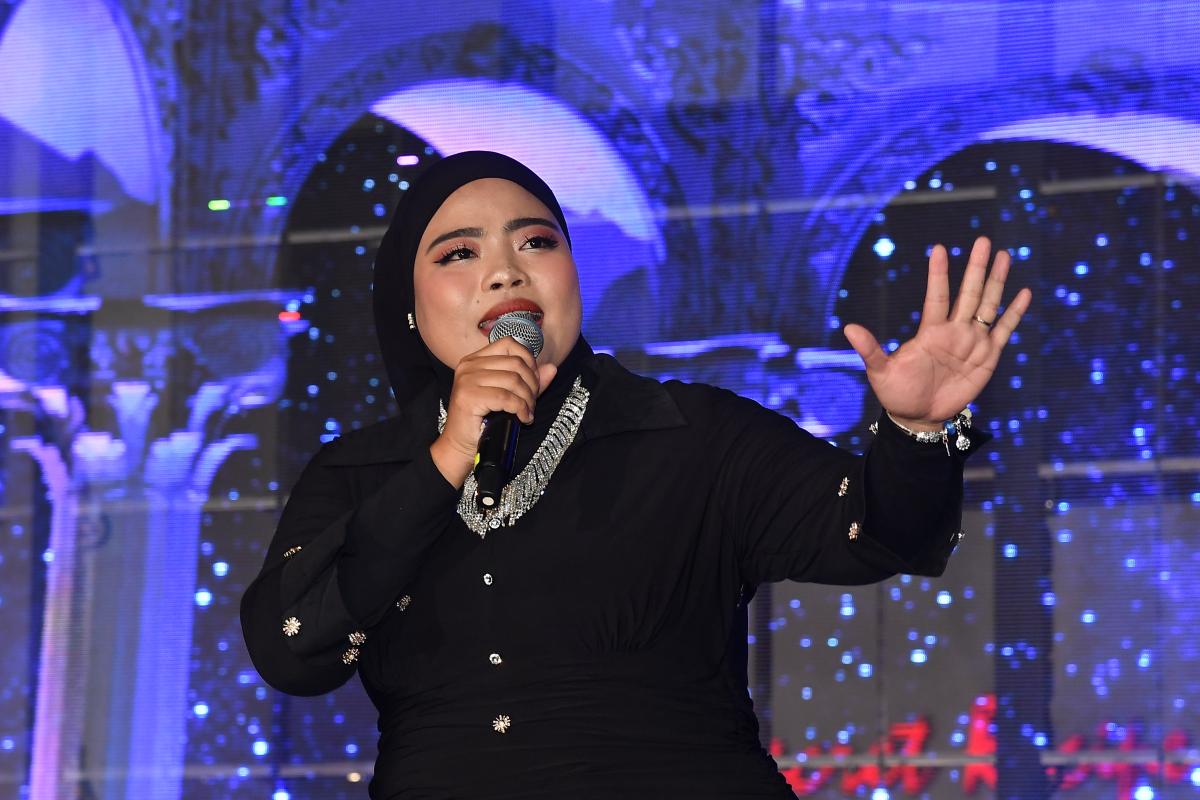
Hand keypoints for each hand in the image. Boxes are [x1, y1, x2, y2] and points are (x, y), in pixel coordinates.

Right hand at [429, 338, 557, 487]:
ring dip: (527, 399)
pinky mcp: (469, 397)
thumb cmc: (483, 421)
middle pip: (515, 363)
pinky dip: (520, 409)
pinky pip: (506, 398)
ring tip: (527, 412)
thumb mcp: (508, 396)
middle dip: (532, 384)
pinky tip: (523, 418)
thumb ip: (528, 381)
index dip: (528, 360)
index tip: (533, 381)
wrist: (460, 446)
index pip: (509, 344)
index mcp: (475, 360)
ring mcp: (467, 380)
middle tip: (532, 403)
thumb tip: (551, 368)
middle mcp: (468, 365)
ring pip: (513, 380)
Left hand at [843, 237, 1031, 430]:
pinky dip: (1014, 313)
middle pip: (968, 293)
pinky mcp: (987, 357)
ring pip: (987, 305)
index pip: (937, 296)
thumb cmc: (897, 393)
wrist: (918, 416)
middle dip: (975, 267)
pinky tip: (1023, 293)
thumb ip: (870, 349)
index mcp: (930, 331)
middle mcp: (953, 330)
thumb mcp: (880, 371)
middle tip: (982, 241)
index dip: (938, 274)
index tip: (939, 248)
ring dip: (996, 281)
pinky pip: (1004, 330)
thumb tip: (848, 328)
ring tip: (1003, 256)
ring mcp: (972, 341)